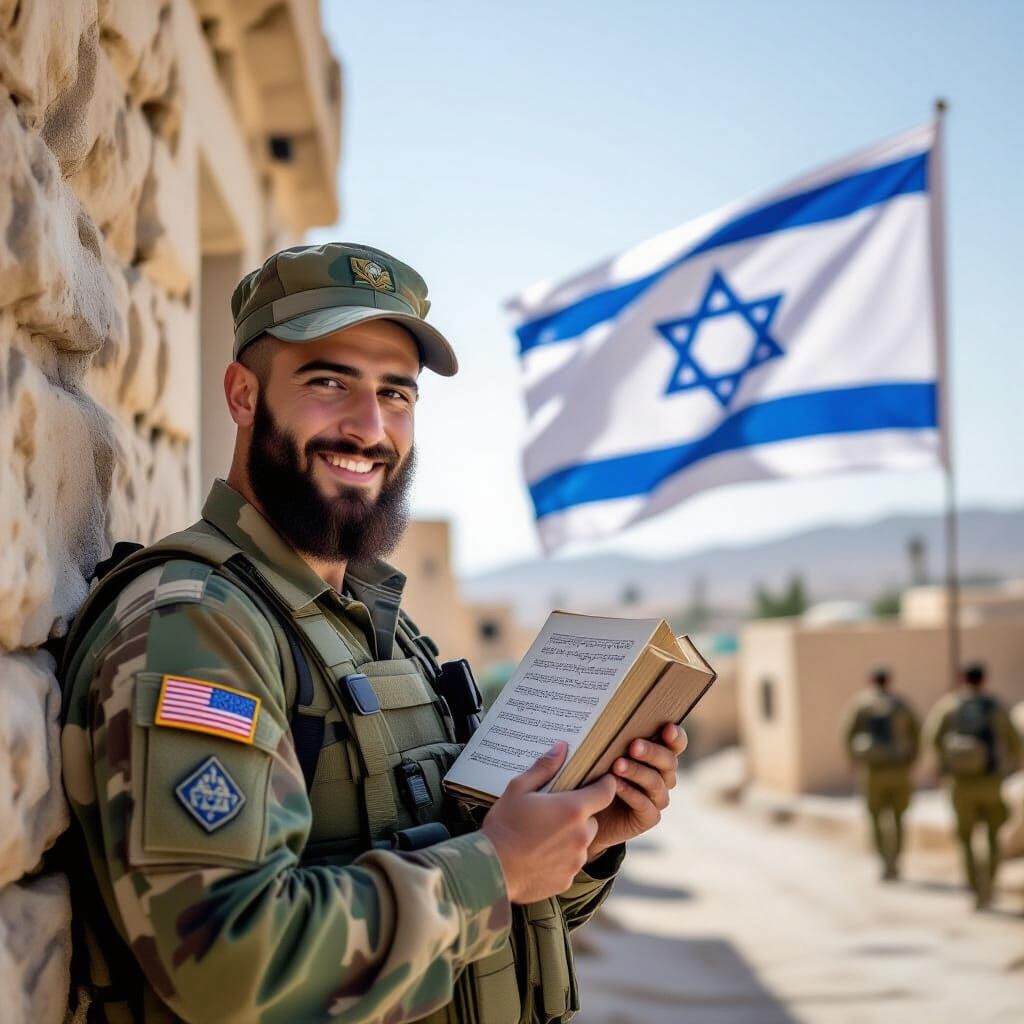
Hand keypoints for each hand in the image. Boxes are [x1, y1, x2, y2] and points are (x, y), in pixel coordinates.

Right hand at [482, 742, 616, 903]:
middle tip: (554, 812)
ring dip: (570, 837)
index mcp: (573, 809)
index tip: (601, 780)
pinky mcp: (567, 879)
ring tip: (542, 835)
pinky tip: (539, 854)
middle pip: (591, 818)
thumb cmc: (504, 826)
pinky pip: (570, 863)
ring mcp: (576, 860)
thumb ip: (544, 767)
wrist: (491, 869)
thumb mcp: (519, 788)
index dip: (606, 784)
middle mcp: (581, 835)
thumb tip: (561, 747)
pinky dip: (561, 858)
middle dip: (578, 814)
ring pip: (581, 842)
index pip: (606, 792)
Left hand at [587, 723, 687, 860]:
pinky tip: (615, 786)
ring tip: (617, 765)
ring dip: (637, 772)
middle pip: (669, 761)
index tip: (667, 728)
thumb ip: (614, 738)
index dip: (676, 736)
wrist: (588, 811)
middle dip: (652, 752)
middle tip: (633, 746)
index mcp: (658, 754)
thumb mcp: (603, 752)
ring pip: (656, 782)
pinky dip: (630, 793)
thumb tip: (609, 717)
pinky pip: (645, 805)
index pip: (676, 743)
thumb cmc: (595, 772)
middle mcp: (663, 775)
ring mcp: (657, 797)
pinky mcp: (648, 817)